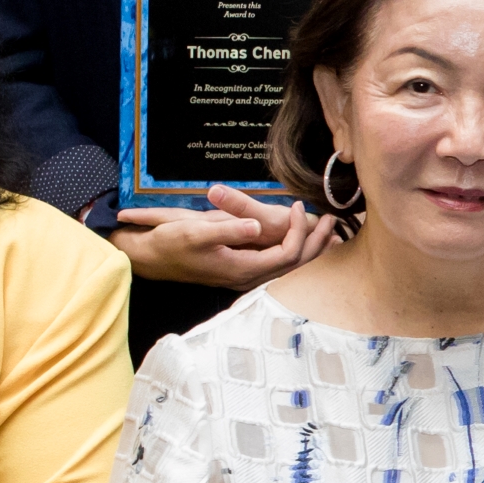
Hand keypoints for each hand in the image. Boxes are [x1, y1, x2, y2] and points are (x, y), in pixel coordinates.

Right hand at [111, 188, 338, 287]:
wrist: (150, 258)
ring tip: (328, 229)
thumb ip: (228, 228)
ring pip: (289, 266)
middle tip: (334, 219)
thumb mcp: (195, 231)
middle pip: (295, 264)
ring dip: (310, 247)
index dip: (298, 230)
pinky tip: (302, 238)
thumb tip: (256, 225)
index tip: (297, 205)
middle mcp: (248, 277)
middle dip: (316, 241)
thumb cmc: (171, 243)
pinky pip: (278, 263)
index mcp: (241, 268)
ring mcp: (245, 275)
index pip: (287, 254)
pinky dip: (295, 250)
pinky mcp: (241, 269)